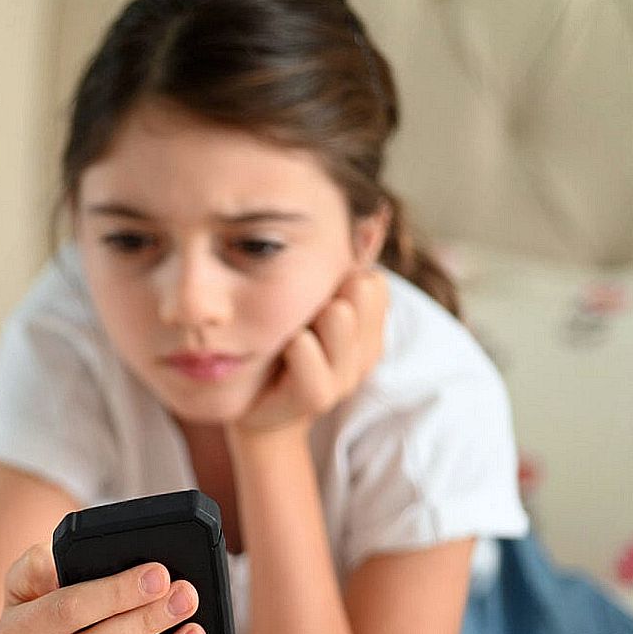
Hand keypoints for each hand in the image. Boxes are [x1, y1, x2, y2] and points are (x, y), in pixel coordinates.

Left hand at [229, 268, 387, 437]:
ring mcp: (345, 377)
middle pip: (362, 290)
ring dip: (311, 313)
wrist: (257, 408)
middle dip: (332, 288)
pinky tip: (286, 346)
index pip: (375, 282)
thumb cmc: (282, 350)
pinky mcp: (317, 397)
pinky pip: (306, 351)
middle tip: (305, 308)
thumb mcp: (309, 309)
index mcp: (367, 329)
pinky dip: (294, 343)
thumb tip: (365, 225)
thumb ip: (333, 277)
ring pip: (339, 316)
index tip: (319, 290)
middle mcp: (363, 353)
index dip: (344, 275)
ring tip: (295, 327)